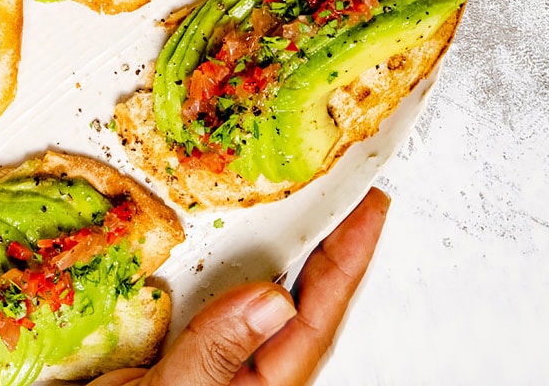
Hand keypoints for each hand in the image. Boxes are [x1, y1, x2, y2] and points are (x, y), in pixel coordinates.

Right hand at [94, 188, 389, 385]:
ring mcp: (213, 367)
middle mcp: (244, 379)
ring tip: (301, 195)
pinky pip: (214, 301)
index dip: (348, 259)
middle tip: (349, 183)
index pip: (314, 322)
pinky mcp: (175, 355)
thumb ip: (213, 356)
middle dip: (324, 244)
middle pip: (298, 302)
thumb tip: (272, 300)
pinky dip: (224, 261)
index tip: (373, 204)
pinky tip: (225, 233)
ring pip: (258, 299)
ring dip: (277, 248)